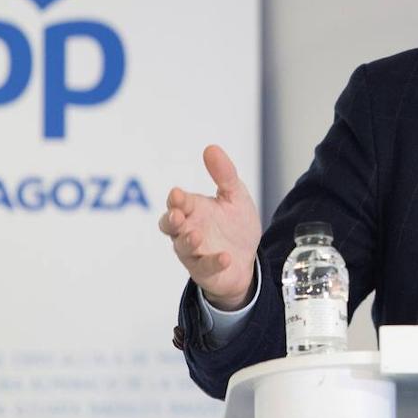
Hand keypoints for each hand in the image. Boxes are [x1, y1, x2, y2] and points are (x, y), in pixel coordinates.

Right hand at [158, 145, 261, 310]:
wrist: (247, 259)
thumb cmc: (235, 226)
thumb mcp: (235, 197)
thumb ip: (224, 174)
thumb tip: (211, 147)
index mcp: (193, 210)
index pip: (178, 203)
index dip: (177, 199)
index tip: (178, 194)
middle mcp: (188, 230)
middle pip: (170, 225)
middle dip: (170, 220)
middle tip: (176, 215)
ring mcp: (194, 252)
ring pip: (182, 247)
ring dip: (187, 241)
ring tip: (196, 235)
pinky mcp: (204, 270)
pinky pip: (204, 267)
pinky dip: (213, 262)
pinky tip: (224, 257)